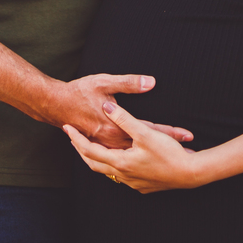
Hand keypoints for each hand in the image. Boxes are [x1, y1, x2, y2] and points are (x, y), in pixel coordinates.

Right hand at [45, 74, 192, 148]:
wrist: (54, 104)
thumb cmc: (79, 91)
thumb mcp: (105, 82)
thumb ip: (129, 83)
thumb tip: (151, 83)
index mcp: (116, 126)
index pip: (150, 130)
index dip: (170, 133)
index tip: (188, 135)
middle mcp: (112, 140)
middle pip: (145, 146)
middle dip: (166, 149)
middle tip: (187, 152)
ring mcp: (104, 145)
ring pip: (134, 155)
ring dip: (152, 157)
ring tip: (171, 160)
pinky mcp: (99, 145)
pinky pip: (121, 157)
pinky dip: (134, 159)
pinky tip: (142, 161)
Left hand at [64, 101, 206, 192]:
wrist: (190, 174)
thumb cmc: (168, 153)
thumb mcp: (145, 133)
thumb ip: (125, 118)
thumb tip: (108, 106)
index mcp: (120, 162)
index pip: (89, 150)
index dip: (76, 138)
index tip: (66, 128)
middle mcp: (123, 175)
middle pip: (94, 164)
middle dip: (82, 150)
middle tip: (73, 139)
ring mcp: (133, 183)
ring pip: (108, 171)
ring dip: (98, 158)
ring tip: (91, 147)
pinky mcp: (143, 186)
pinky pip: (122, 176)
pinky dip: (114, 166)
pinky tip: (119, 160)